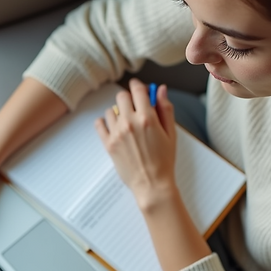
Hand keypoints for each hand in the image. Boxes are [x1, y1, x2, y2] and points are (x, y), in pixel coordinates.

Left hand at [94, 79, 178, 207]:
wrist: (152, 184)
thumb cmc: (164, 161)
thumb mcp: (171, 133)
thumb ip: (166, 109)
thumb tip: (161, 90)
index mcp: (147, 118)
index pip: (138, 90)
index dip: (138, 86)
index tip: (138, 87)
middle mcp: (130, 123)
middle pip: (122, 97)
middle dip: (128, 98)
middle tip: (134, 107)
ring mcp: (117, 133)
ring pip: (110, 110)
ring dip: (117, 112)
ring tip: (126, 122)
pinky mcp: (108, 144)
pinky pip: (99, 124)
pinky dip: (104, 123)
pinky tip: (112, 127)